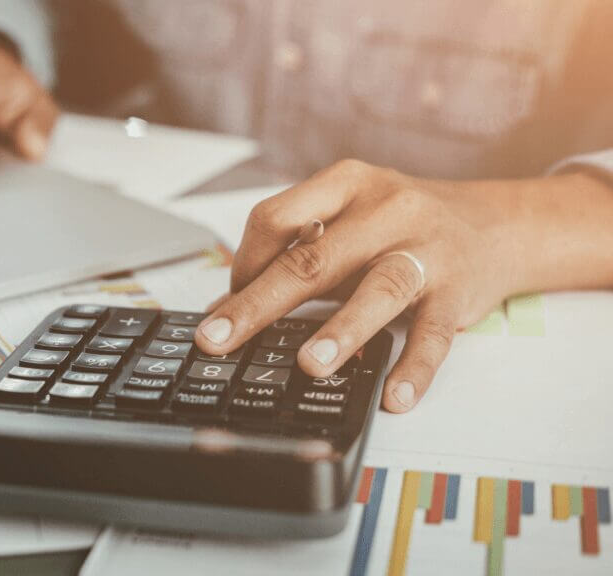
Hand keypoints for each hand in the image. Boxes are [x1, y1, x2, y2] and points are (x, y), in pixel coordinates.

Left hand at [193, 159, 612, 412]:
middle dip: (260, 302)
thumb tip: (225, 310)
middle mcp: (386, 209)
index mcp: (346, 184)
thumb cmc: (399, 227)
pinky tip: (394, 396)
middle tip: (219, 339)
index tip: (228, 301)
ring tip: (310, 365)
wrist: (495, 224)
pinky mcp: (459, 291)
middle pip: (313, 258)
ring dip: (342, 328)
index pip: (276, 217)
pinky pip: (435, 334)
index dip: (244, 261)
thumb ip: (293, 258)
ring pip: (380, 288)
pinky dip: (414, 367)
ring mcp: (426, 249)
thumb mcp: (345, 225)